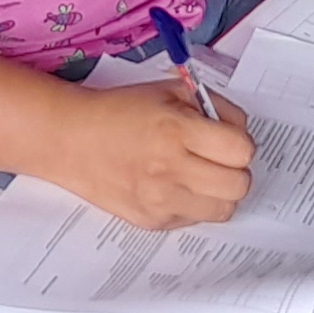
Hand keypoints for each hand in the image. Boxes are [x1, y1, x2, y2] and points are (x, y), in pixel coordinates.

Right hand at [39, 80, 254, 230]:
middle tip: (218, 160)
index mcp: (176, 130)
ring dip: (219, 193)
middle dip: (235, 171)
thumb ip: (215, 108)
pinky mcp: (151, 221)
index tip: (226, 139)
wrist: (71, 139)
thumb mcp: (171, 91)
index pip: (241, 150)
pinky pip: (194, 219)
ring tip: (200, 176)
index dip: (240, 143)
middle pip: (238, 185)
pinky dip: (193, 204)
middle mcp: (169, 169)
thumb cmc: (121, 111)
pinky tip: (173, 186)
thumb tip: (242, 133)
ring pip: (223, 210)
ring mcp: (159, 200)